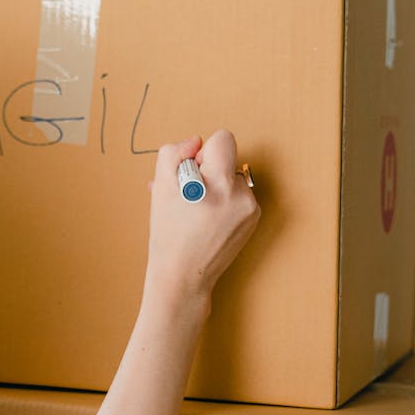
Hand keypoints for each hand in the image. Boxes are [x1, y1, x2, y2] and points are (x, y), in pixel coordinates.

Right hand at [146, 129, 260, 300]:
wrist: (182, 275)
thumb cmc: (169, 232)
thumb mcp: (161, 186)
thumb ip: (174, 152)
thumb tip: (196, 141)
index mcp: (219, 182)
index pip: (223, 139)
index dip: (202, 152)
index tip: (192, 173)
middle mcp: (241, 194)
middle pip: (227, 159)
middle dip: (208, 170)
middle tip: (190, 196)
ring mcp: (251, 209)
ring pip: (232, 178)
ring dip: (216, 187)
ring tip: (198, 211)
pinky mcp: (253, 220)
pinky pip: (239, 196)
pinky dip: (225, 202)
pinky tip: (208, 220)